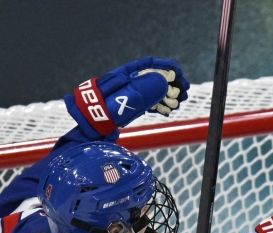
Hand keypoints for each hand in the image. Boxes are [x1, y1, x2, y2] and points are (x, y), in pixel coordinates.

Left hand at [65, 57, 189, 137]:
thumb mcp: (122, 98)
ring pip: (153, 91)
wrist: (88, 127)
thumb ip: (143, 89)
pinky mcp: (130, 107)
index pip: (147, 65)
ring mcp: (130, 95)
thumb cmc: (100, 111)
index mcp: (124, 75)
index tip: (178, 73)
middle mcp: (128, 83)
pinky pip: (148, 102)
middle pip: (153, 77)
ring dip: (168, 95)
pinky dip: (160, 105)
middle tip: (184, 91)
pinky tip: (169, 110)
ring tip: (179, 102)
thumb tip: (163, 81)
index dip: (165, 66)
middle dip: (170, 83)